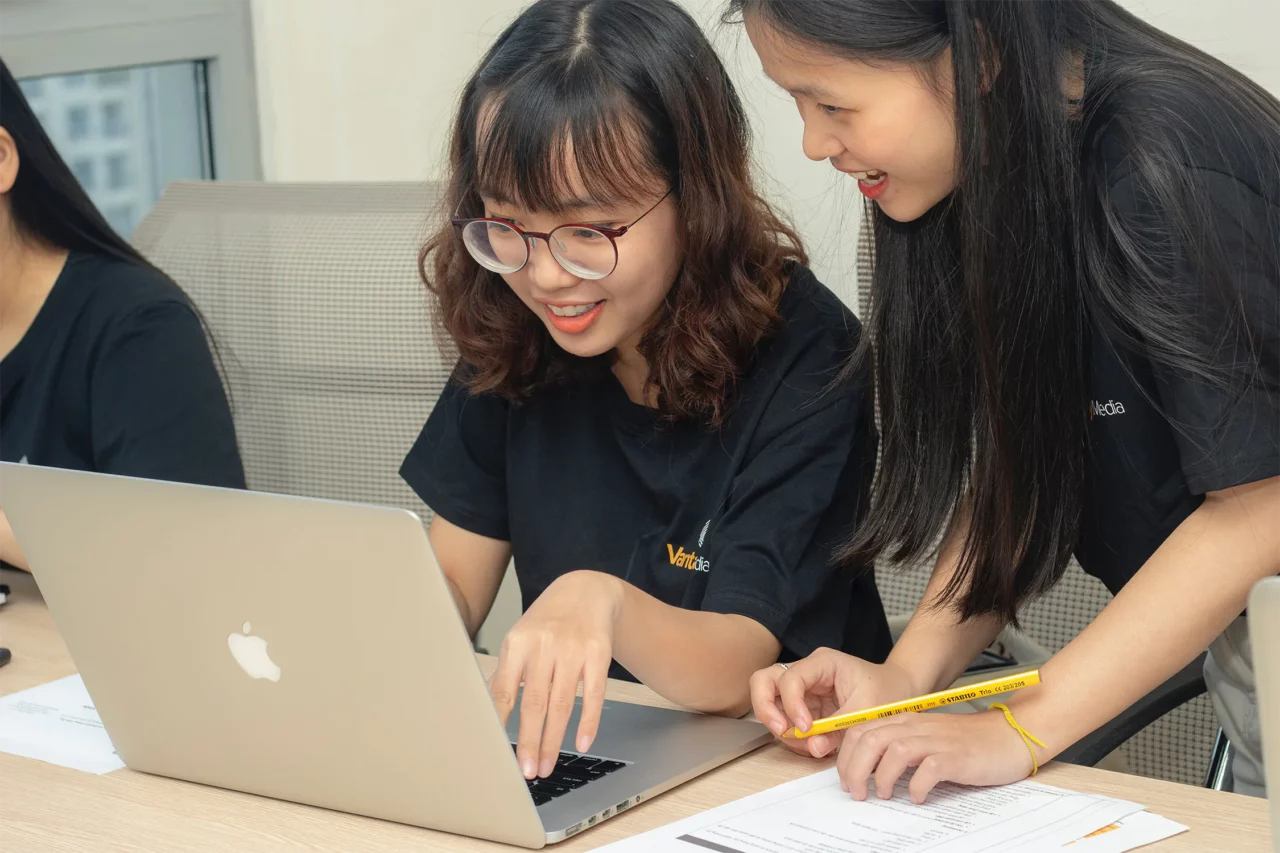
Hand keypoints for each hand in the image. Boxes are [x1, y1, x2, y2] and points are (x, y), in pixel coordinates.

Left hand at [489, 570, 623, 779]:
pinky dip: (589, 722)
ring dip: (555, 740)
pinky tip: (583, 743)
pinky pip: (594, 695)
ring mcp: (573, 649)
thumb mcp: (520, 639)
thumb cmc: (547, 622)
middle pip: (535, 702)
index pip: (505, 691)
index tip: (498, 753)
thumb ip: (508, 673)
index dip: (501, 725)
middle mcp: (545, 645)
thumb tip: (490, 712)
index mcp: (518, 643)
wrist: (586, 591)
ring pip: (562, 703)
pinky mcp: (599, 654)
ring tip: (548, 764)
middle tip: (528, 770)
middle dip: (530, 741)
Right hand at [749, 648, 920, 757]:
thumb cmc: (887, 690)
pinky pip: (786, 721)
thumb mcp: (868, 708)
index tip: (805, 727)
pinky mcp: (805, 708)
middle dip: (766, 708)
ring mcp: (802, 690)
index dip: (791, 704)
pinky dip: (793, 737)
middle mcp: (806, 673)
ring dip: (781, 727)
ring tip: (807, 744)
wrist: (899, 692)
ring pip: (769, 702)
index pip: (790, 678)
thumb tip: (814, 746)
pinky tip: (813, 745)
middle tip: (782, 731)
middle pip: (764, 681)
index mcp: (822, 662)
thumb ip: (839, 727)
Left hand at [835, 708, 1038, 802]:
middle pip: (870, 740)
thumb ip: (901, 747)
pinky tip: (918, 797)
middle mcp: (918, 727)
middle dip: (855, 769)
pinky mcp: (957, 757)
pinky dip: (918, 786)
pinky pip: (929, 769)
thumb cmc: (968, 742)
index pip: (862, 730)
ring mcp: (937, 740)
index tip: (847, 780)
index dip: (847, 756)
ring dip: (882, 777)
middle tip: (858, 793)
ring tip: (884, 795)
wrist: (1010, 735)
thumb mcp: (927, 739)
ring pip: (893, 751)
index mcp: (906, 721)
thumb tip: (870, 771)